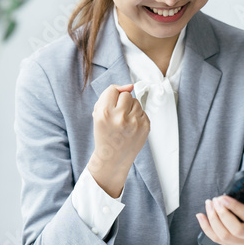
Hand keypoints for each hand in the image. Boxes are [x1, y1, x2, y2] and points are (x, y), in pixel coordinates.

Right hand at [86, 83, 148, 198]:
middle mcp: (120, 117)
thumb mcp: (98, 114)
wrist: (112, 158)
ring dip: (130, 109)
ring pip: (136, 101)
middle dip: (122, 102)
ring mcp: (134, 123)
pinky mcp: (145, 127)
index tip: (111, 105)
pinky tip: (131, 127)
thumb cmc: (105, 134)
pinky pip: (143, 111)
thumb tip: (130, 86)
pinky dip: (137, 117)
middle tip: (117, 116)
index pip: (113, 90)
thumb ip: (109, 96)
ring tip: (124, 122)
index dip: (112, 97)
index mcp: (104, 113)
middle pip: (126, 95)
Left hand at [195, 182, 243, 244]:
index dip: (236, 208)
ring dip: (213, 219)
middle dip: (222, 213)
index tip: (225, 197)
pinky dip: (207, 229)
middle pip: (235, 228)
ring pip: (224, 235)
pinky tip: (201, 216)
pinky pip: (218, 240)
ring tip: (209, 204)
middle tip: (216, 199)